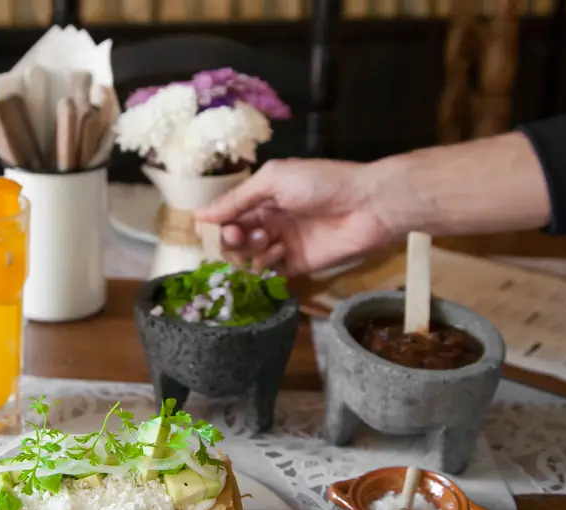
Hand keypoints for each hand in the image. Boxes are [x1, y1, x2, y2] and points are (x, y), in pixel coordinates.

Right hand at [194, 158, 393, 276]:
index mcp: (263, 199)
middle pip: (234, 241)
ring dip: (251, 251)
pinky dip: (267, 266)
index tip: (224, 227)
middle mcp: (269, 222)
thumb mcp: (273, 180)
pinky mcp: (296, 265)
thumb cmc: (320, 183)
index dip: (221, 225)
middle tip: (242, 237)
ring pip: (249, 259)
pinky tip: (280, 251)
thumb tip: (200, 214)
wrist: (365, 205)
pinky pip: (269, 273)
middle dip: (232, 240)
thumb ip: (237, 199)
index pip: (229, 217)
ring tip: (270, 240)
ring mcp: (282, 245)